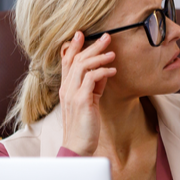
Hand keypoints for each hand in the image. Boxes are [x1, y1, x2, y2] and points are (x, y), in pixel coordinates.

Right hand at [59, 31, 115, 155]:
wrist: (78, 146)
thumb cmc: (85, 124)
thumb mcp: (89, 100)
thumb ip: (94, 85)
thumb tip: (105, 70)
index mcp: (66, 87)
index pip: (67, 61)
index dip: (73, 46)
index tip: (82, 33)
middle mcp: (66, 88)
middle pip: (75, 59)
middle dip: (91, 46)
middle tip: (106, 36)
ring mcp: (72, 94)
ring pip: (82, 66)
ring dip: (99, 56)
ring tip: (112, 53)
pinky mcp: (81, 100)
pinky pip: (91, 79)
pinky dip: (103, 71)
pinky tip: (113, 71)